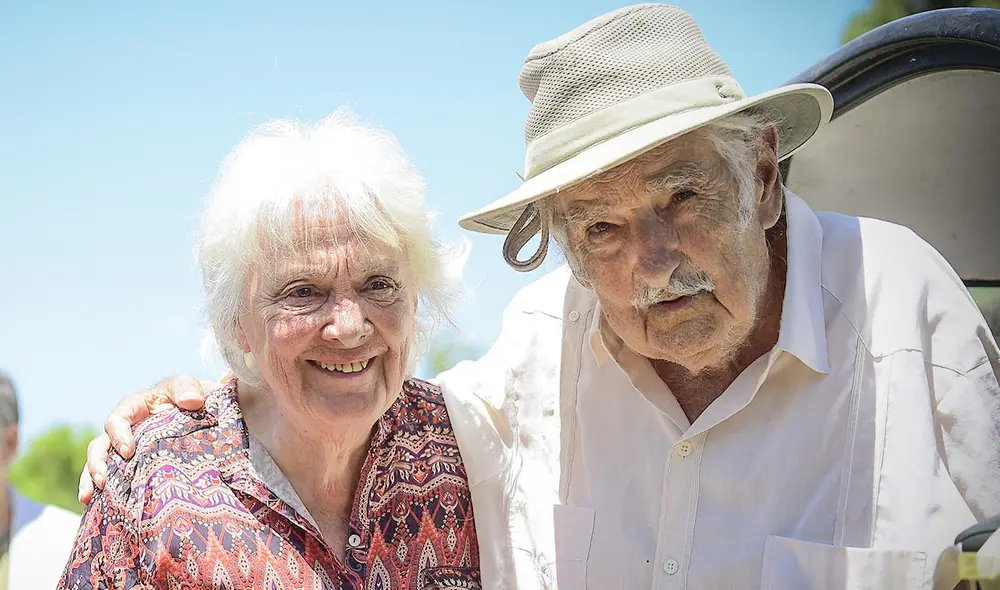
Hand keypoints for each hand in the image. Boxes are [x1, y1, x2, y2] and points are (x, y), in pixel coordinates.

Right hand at [78, 375, 219, 503]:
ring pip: (101, 465)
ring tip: (87, 499)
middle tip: (102, 481)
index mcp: (134, 408)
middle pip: (100, 446)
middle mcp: (124, 430)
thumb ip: (188, 388)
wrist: (202, 412)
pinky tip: (102, 508)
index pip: (117, 419)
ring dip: (91, 481)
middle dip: (97, 464)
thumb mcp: (188, 386)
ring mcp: (126, 449)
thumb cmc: (191, 395)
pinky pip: (114, 479)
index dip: (118, 434)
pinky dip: (105, 493)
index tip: (128, 451)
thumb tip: (192, 401)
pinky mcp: (133, 466)